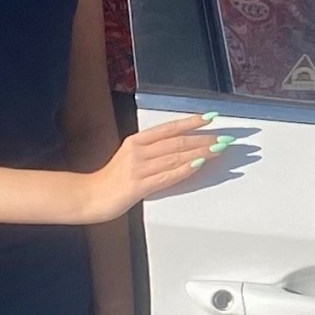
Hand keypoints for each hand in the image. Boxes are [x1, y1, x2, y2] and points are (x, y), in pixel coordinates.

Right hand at [84, 113, 223, 222]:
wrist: (89, 197)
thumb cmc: (111, 179)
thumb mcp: (130, 157)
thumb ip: (152, 151)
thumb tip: (180, 148)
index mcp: (136, 141)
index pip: (169, 128)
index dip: (191, 122)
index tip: (210, 117)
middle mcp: (138, 151)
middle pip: (177, 142)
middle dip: (204, 139)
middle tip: (224, 137)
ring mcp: (139, 168)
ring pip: (176, 156)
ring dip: (200, 152)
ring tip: (218, 149)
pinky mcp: (139, 186)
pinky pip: (167, 175)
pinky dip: (185, 169)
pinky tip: (198, 164)